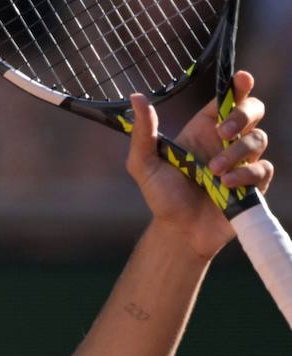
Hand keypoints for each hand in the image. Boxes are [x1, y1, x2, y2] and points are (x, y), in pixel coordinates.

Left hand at [127, 70, 273, 258]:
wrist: (177, 231)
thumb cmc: (162, 196)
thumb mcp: (144, 164)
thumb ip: (143, 132)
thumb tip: (136, 97)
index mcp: (204, 130)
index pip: (227, 99)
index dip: (238, 86)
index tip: (242, 80)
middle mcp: (226, 141)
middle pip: (253, 110)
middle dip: (243, 114)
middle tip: (223, 131)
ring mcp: (243, 160)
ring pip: (258, 138)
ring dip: (236, 152)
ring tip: (212, 172)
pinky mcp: (254, 183)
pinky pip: (262, 168)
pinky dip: (245, 174)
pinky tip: (225, 184)